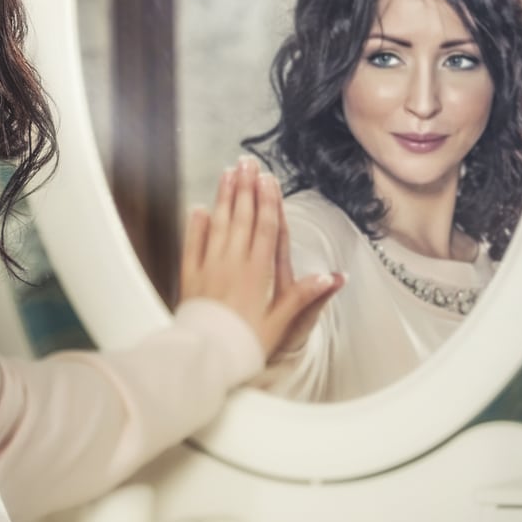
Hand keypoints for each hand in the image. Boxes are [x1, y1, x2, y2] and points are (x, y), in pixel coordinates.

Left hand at [177, 156, 343, 361]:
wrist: (206, 358)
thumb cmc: (245, 343)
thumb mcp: (281, 322)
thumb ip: (304, 295)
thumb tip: (332, 276)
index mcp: (257, 272)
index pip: (266, 228)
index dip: (268, 201)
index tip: (268, 179)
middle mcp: (232, 263)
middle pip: (242, 218)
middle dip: (246, 188)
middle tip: (248, 163)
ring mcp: (209, 266)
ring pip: (218, 224)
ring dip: (224, 197)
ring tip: (228, 173)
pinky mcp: (189, 276)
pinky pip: (192, 244)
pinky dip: (195, 225)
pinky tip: (199, 208)